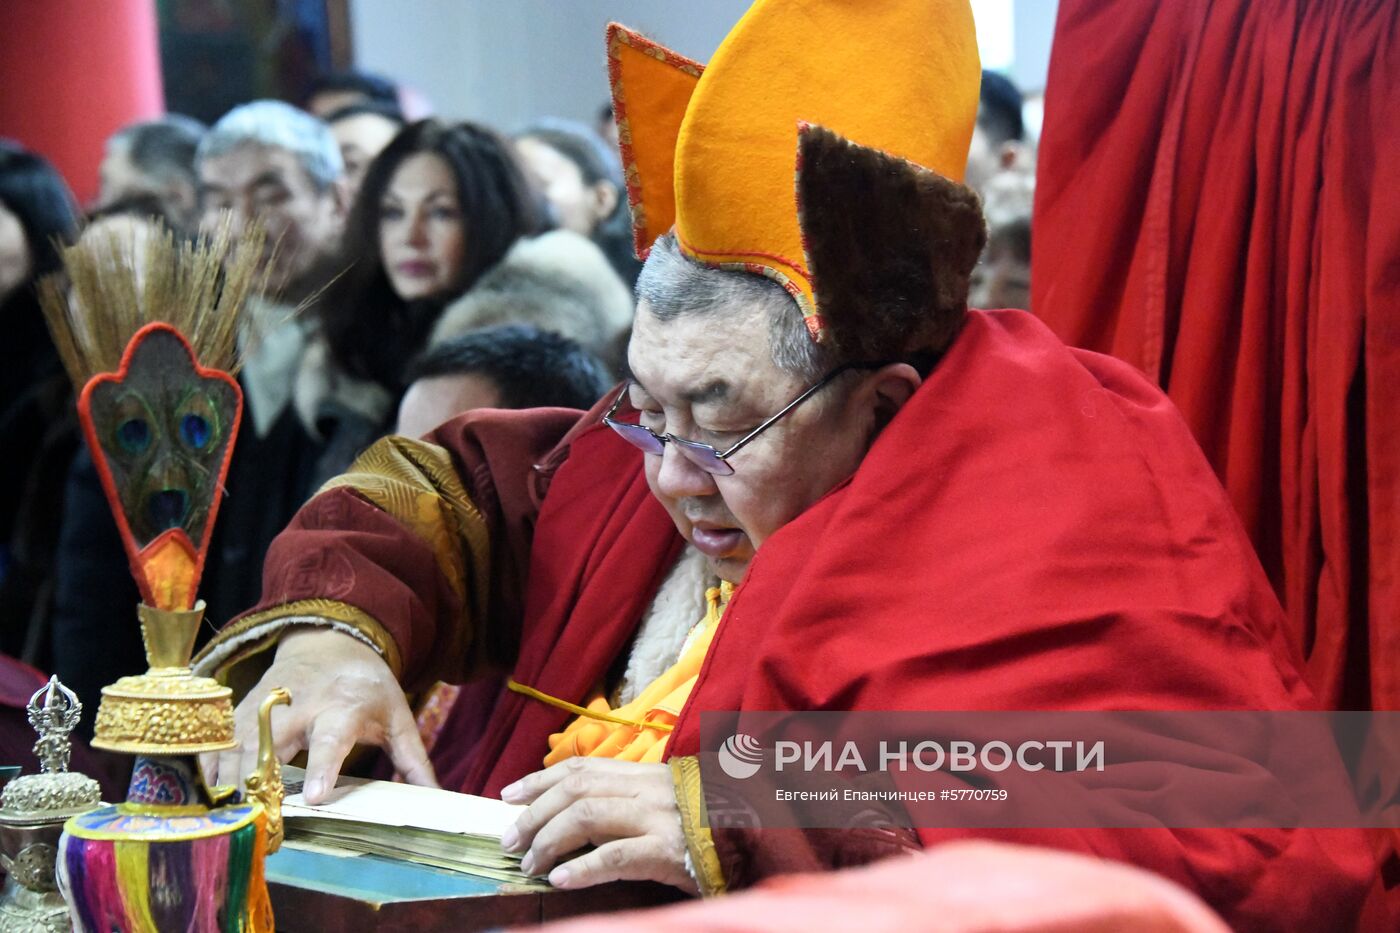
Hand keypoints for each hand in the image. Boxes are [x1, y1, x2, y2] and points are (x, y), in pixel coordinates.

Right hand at [202, 627, 436, 802]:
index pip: (332, 740)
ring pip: (239, 743)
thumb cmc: (368, 686)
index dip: (322, 768)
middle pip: (273, 744)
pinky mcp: (244, 708)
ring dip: (230, 779)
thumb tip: (438, 799)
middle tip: (254, 820)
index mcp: (344, 707)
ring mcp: (267, 704)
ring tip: (226, 817)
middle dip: (260, 780)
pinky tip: (206, 794)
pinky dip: (210, 765)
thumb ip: (414, 760)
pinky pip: (220, 739)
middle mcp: (301, 706)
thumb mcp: (398, 716)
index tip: (312, 797)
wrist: (331, 639)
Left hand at [499, 758, 696, 893]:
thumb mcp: (670, 802)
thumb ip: (630, 801)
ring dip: (549, 841)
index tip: (509, 795)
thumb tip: (576, 816)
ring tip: (530, 864)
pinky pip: (616, 856)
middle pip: (576, 790)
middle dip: (534, 814)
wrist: (764, 837)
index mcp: (646, 775)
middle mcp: (648, 788)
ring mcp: (659, 818)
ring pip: (587, 817)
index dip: (540, 779)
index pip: (582, 768)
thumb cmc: (712, 825)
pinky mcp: (668, 850)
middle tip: (509, 840)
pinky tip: (561, 881)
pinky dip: (583, 868)